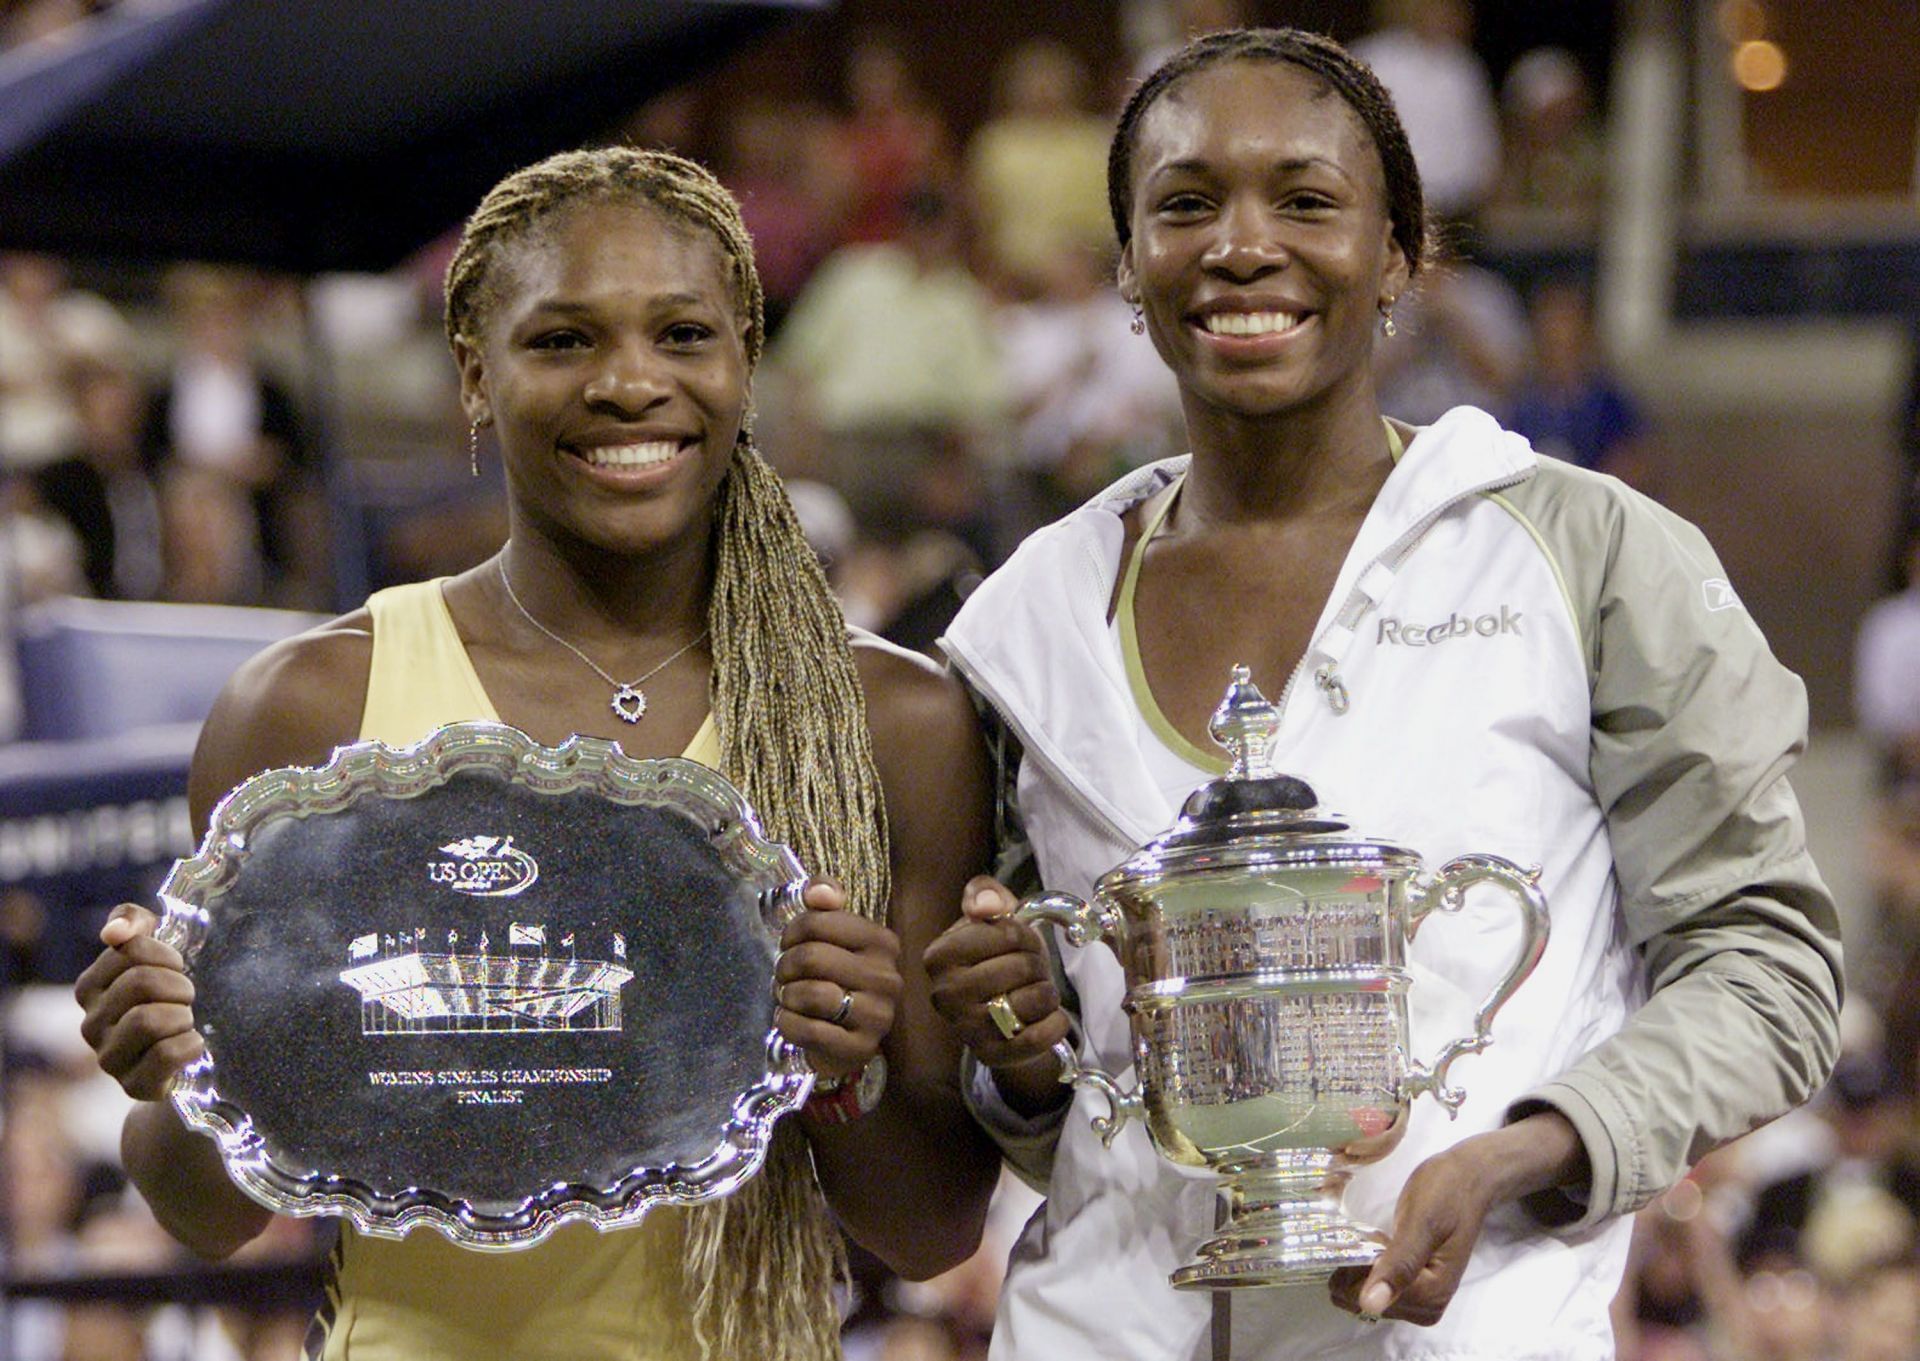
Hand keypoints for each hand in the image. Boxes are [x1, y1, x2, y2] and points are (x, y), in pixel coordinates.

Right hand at [74, 903, 202, 1100]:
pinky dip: (191, 1045)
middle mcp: (90, 1024)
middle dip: (178, 985)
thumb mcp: (154, 953)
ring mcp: (109, 1059)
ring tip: (185, 1021)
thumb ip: (134, 924)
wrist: (181, 1058)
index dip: (167, 955)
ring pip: (149, 1020)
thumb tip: (114, 930)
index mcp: (90, 987)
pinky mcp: (133, 1086)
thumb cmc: (167, 997)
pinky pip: (166, 1055)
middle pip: (141, 982)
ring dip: (183, 1015)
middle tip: (186, 997)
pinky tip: (193, 1044)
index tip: (176, 968)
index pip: (130, 950)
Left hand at [773, 878, 900, 1083]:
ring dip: (786, 996)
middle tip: (782, 975)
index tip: (788, 945)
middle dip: (784, 966)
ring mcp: (878, 1015)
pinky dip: (787, 1024)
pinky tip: (788, 1020)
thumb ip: (824, 902)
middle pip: (811, 956)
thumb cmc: (834, 978)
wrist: (846, 1037)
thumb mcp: (832, 935)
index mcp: (882, 942)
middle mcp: (887, 977)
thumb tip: (818, 892)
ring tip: (787, 997)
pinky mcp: (861, 1048)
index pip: (817, 922)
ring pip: (811, 994)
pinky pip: (809, 1030)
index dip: (790, 933)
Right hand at [924, 876, 1070, 1112]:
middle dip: (1037, 962)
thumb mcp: (992, 916)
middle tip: (1031, 968)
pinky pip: (1040, 1037)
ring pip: (1033, 1000)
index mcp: (938, 956)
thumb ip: (985, 894)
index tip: (1019, 940)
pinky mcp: (992, 1056)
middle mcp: (944, 995)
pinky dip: (1056, 1023)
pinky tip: (1049, 1016)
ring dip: (1047, 992)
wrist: (1002, 1011)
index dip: (1023, 934)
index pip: (1003, 934)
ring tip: (1036, 991)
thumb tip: (989, 907)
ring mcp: (966, 1029)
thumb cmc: (997, 956)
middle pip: (1020, 967)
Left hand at [1327, 1111, 1585, 1325]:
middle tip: (1364, 1233)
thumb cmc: (1445, 1193)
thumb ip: (1399, 1264)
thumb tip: (1370, 1306)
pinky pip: (1377, 1288)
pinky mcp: (1417, 1288)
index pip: (1368, 1297)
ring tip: (1368, 1236)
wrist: (1469, 1179)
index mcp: (1432, 1295)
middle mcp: (1428, 1308)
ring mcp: (1423, 1301)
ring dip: (1357, 1269)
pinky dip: (1365, 1269)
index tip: (1357, 1235)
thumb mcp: (1421, 1223)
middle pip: (1366, 1302)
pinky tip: (1372, 1245)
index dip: (1352, 1267)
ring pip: (1367, 1296)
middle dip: (1353, 1270)